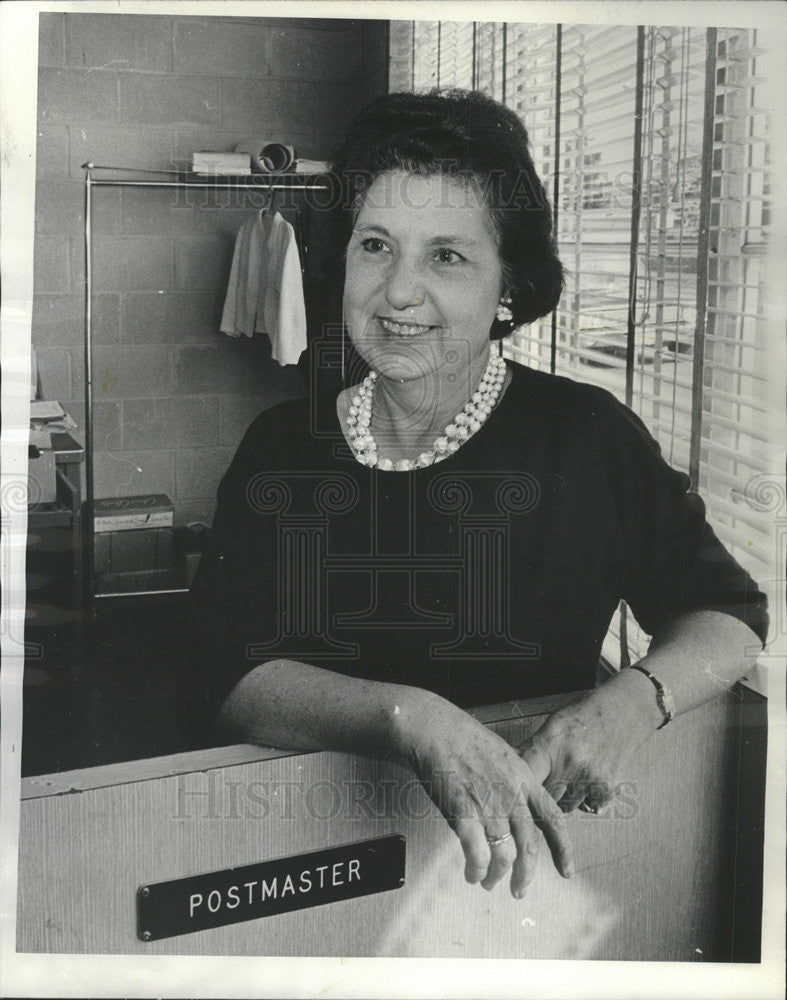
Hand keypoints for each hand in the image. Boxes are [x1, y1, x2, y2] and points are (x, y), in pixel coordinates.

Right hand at [399, 694, 573, 896]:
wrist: (435, 729)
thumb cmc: (464, 739)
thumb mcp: (503, 756)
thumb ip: (515, 783)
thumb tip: (518, 808)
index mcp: (525, 779)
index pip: (554, 820)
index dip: (564, 850)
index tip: (567, 872)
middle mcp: (511, 795)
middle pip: (530, 847)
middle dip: (526, 876)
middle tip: (520, 889)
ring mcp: (488, 805)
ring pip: (504, 856)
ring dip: (496, 877)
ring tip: (488, 881)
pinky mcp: (463, 813)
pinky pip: (476, 854)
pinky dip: (476, 870)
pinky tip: (472, 873)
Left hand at [518, 673, 656, 813]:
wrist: (625, 710)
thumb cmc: (586, 714)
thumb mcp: (554, 723)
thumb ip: (532, 748)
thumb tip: (508, 766)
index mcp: (549, 743)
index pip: (524, 777)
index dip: (517, 790)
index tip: (514, 795)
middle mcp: (569, 763)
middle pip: (543, 798)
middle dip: (541, 796)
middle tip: (544, 788)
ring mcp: (589, 778)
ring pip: (565, 807)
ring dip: (564, 799)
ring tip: (569, 779)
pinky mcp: (608, 788)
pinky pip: (589, 807)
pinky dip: (588, 799)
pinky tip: (589, 780)